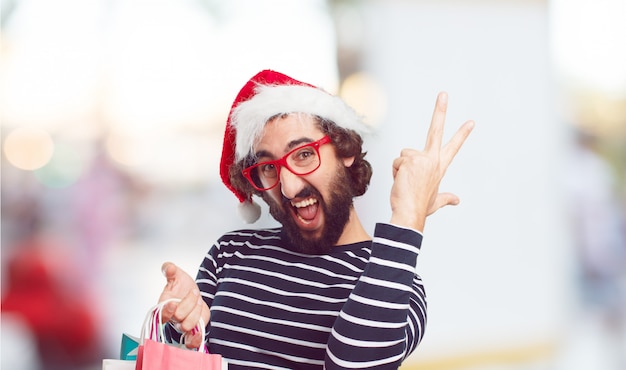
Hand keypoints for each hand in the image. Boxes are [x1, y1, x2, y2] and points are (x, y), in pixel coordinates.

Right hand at [158, 262, 209, 348]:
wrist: (193, 293)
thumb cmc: (181, 285)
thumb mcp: (177, 275)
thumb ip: (170, 270)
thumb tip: (168, 266)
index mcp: (164, 306)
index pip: (161, 314)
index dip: (167, 311)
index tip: (173, 303)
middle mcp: (171, 319)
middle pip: (179, 318)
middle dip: (190, 303)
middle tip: (193, 292)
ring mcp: (181, 325)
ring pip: (188, 326)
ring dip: (196, 311)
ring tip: (197, 301)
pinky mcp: (192, 330)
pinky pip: (192, 341)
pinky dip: (195, 339)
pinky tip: (199, 334)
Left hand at [390, 92, 473, 230]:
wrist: (410, 213)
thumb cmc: (420, 208)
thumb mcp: (436, 202)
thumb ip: (446, 198)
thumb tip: (457, 200)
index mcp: (440, 167)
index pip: (453, 148)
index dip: (462, 134)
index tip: (471, 122)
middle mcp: (433, 160)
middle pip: (436, 131)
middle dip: (440, 110)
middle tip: (443, 93)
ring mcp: (422, 159)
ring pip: (404, 155)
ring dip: (400, 168)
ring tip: (405, 183)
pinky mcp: (410, 160)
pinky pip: (396, 162)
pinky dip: (394, 172)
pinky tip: (400, 182)